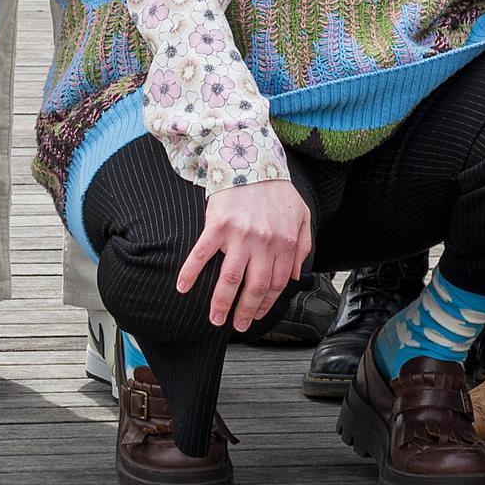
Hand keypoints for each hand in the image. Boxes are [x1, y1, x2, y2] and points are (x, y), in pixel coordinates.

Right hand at [180, 178, 312, 332]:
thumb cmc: (276, 188)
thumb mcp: (301, 216)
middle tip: (237, 326)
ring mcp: (239, 234)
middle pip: (254, 288)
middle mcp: (263, 242)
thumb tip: (294, 277)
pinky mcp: (217, 224)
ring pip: (230, 279)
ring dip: (221, 303)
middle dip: (245, 312)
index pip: (276, 284)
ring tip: (214, 319)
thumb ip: (301, 247)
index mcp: (283, 242)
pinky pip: (202, 253)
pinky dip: (190, 272)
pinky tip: (182, 287)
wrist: (252, 158)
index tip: (258, 315)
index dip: (267, 304)